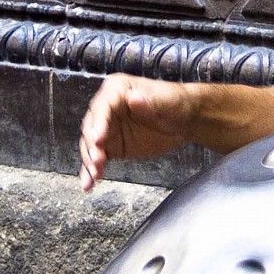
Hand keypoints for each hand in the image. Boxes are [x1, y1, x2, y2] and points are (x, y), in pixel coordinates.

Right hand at [77, 74, 200, 190]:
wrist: (185, 121)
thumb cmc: (176, 103)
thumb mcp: (167, 101)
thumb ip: (150, 101)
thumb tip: (133, 98)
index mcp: (117, 89)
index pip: (102, 106)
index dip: (98, 123)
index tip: (98, 140)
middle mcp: (107, 108)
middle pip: (92, 127)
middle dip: (92, 146)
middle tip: (97, 161)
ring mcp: (107, 128)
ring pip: (91, 145)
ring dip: (90, 161)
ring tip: (94, 176)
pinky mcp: (111, 145)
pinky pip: (97, 158)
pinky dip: (91, 171)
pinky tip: (88, 184)